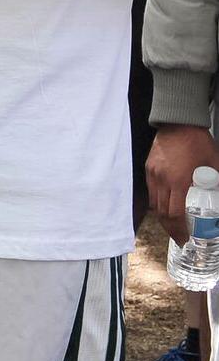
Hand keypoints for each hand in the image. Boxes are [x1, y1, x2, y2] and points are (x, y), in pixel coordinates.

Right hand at [149, 124, 218, 243]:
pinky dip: (158, 203)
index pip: (174, 213)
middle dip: (170, 229)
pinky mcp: (148, 168)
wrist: (178, 123)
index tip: (185, 238)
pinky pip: (151, 192)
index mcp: (178, 180)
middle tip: (180, 238)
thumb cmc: (198, 142)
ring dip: (162, 218)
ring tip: (173, 226)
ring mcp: (152, 174)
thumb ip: (217, 182)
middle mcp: (162, 179)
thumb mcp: (214, 164)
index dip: (179, 229)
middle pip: (161, 213)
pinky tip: (166, 206)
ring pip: (154, 203)